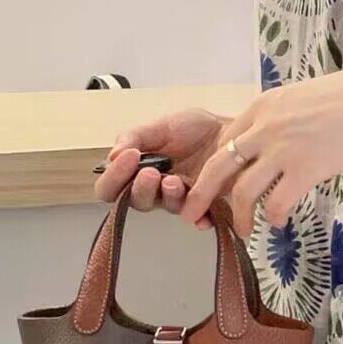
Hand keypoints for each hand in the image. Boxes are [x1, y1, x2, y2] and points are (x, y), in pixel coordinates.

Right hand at [93, 108, 228, 228]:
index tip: (127, 157)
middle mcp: (155, 189)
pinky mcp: (205, 204)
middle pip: (134, 202)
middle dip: (139, 188)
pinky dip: (199, 217)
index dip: (113, 178)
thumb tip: (113, 155)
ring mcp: (180, 198)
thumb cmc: (196, 129)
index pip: (111, 187)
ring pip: (164, 207)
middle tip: (149, 172)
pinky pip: (199, 217)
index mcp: (138, 171)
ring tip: (173, 180)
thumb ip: (135, 137)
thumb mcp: (162, 126)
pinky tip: (201, 214)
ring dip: (166, 196)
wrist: (231, 130)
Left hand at [179, 66, 342, 236]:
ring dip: (239, 216)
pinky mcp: (304, 170)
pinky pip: (277, 203)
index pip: (223, 143)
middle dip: (200, 195)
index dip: (214, 169)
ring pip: (243, 192)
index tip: (214, 186)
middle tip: (192, 214)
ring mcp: (283, 151)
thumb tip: (263, 139)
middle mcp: (264, 129)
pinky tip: (276, 222)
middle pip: (217, 168)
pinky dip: (272, 217)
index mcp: (260, 109)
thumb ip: (274, 118)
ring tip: (243, 230)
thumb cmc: (340, 99)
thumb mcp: (295, 99)